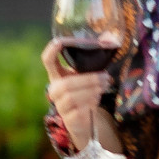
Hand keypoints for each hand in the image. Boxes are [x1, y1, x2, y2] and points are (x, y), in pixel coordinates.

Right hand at [41, 39, 117, 153]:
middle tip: (105, 77)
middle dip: (88, 80)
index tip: (61, 41)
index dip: (52, 49)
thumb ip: (96, 59)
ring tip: (104, 86)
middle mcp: (55, 90)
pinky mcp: (69, 119)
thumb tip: (111, 39)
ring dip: (91, 90)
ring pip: (71, 97)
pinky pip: (78, 110)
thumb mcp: (89, 75)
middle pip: (65, 84)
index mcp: (57, 75)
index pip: (48, 59)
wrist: (86, 120)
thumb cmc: (86, 92)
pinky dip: (90, 103)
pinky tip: (97, 98)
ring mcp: (60, 105)